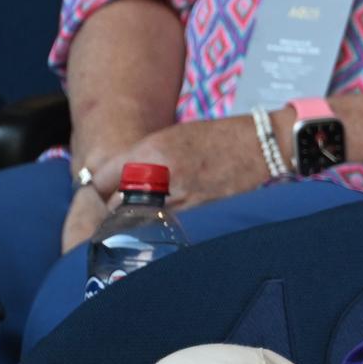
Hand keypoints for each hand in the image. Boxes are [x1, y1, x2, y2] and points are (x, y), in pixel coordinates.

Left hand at [59, 117, 273, 254]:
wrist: (262, 146)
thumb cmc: (217, 138)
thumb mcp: (172, 137)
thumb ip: (142, 158)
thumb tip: (114, 181)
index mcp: (153, 151)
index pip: (104, 177)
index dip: (100, 186)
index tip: (102, 191)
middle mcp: (163, 175)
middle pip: (116, 204)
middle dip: (115, 207)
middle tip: (119, 208)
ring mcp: (182, 198)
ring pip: (139, 220)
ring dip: (135, 220)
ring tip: (141, 216)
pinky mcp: (199, 214)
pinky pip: (166, 226)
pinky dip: (160, 226)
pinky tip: (165, 221)